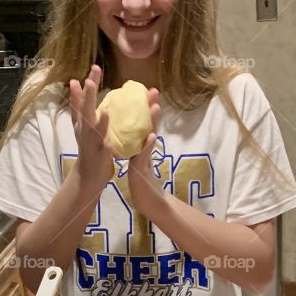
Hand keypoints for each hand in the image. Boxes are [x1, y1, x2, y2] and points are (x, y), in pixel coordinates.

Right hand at [69, 64, 115, 193]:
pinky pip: (102, 150)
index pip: (83, 101)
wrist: (88, 176)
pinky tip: (110, 143)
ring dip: (98, 120)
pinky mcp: (98, 157)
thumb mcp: (84, 126)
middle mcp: (83, 131)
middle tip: (91, 79)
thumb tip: (77, 85)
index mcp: (82, 123)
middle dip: (88, 95)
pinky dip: (106, 147)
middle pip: (85, 111)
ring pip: (93, 129)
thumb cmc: (90, 148)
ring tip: (105, 110)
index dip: (87, 86)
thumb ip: (82, 107)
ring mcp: (90, 144)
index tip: (95, 68)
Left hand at [125, 88, 162, 210]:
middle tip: (155, 91)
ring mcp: (146, 160)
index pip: (144, 124)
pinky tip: (151, 136)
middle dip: (152, 109)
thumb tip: (139, 135)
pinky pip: (145, 157)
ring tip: (155, 107)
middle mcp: (146, 150)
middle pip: (149, 126)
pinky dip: (148, 146)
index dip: (146, 109)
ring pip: (149, 138)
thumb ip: (139, 149)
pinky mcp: (143, 171)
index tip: (148, 92)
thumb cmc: (144, 183)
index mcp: (142, 147)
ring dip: (153, 123)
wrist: (150, 203)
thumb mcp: (140, 162)